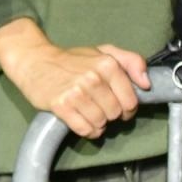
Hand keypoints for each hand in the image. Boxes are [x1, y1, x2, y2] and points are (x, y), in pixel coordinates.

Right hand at [0, 19, 150, 138]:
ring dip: (97, 123)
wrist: (34, 60)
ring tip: (88, 112)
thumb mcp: (102, 51)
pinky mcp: (61, 106)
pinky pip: (85, 129)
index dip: (127, 107)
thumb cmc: (70, 59)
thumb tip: (147, 83)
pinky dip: (86, 130)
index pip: (130, 100)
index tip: (118, 105)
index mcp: (107, 64)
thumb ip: (130, 60)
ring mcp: (76, 92)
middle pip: (115, 114)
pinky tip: (80, 120)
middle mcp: (93, 78)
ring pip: (101, 123)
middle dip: (110, 114)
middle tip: (98, 106)